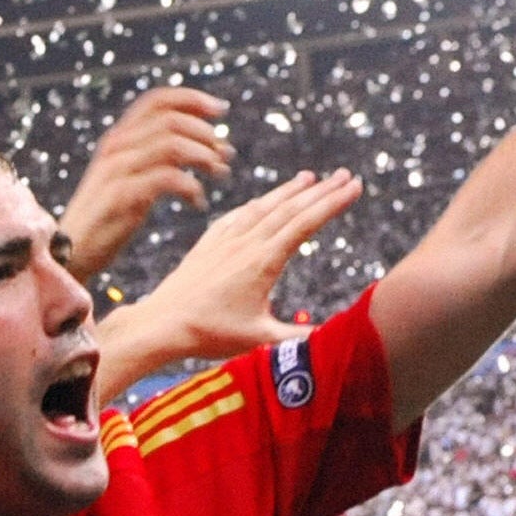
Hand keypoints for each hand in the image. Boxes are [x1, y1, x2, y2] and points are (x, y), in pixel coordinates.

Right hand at [59, 86, 231, 277]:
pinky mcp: (121, 197)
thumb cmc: (106, 221)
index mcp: (118, 138)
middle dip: (206, 134)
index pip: (157, 100)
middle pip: (171, 120)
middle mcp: (115, 147)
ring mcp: (116, 170)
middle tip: (226, 155)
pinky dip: (191, 187)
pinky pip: (167, 178)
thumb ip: (155, 159)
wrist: (69, 255)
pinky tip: (198, 203)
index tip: (221, 111)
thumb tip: (207, 146)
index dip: (193, 100)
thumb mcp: (129, 180)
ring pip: (172, 145)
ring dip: (204, 157)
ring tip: (218, 175)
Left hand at [117, 170, 361, 367]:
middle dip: (321, 190)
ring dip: (289, 191)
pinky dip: (256, 204)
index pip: (305, 224)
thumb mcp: (259, 340)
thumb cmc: (209, 334)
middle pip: (290, 209)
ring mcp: (224, 241)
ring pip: (263, 207)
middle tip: (345, 174)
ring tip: (309, 177)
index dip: (332, 203)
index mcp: (263, 262)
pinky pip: (236, 215)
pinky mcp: (207, 244)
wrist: (161, 324)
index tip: (354, 186)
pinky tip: (261, 201)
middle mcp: (245, 244)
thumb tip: (335, 341)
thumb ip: (299, 339)